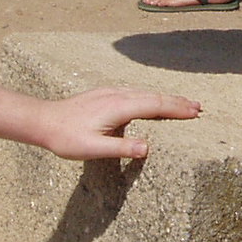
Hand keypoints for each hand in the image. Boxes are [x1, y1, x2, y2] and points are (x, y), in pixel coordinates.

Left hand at [37, 87, 200, 160]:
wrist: (42, 121)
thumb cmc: (66, 138)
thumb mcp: (93, 149)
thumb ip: (121, 148)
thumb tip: (148, 148)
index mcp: (118, 107)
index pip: (155, 105)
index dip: (176, 109)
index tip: (195, 113)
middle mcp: (117, 95)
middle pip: (154, 96)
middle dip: (177, 102)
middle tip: (199, 107)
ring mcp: (110, 93)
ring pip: (145, 93)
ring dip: (166, 98)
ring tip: (183, 104)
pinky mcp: (104, 94)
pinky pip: (135, 92)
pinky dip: (151, 97)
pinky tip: (153, 101)